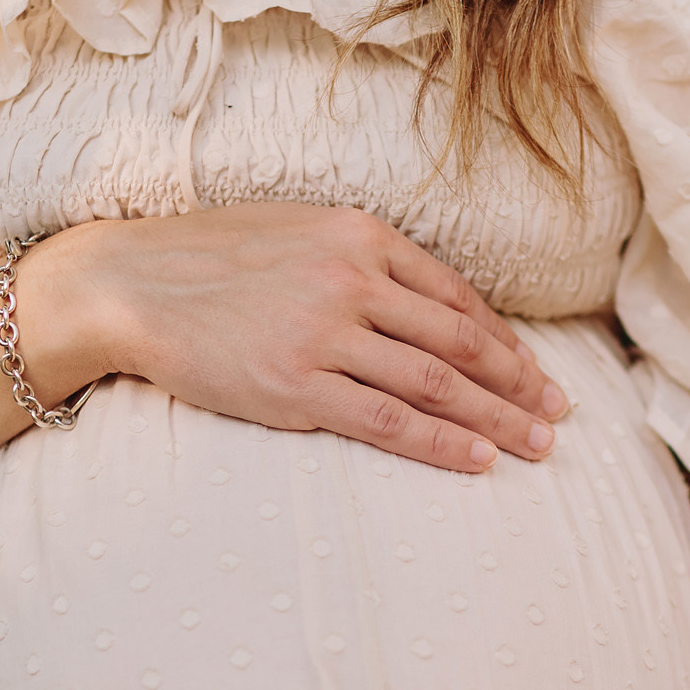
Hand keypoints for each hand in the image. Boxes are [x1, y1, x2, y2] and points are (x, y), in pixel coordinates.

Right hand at [22, 204, 568, 473]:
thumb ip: (358, 257)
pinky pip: (387, 419)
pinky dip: (440, 441)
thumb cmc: (208, 259)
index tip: (534, 371)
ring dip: (496, 417)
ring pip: (435, 382)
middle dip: (518, 382)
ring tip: (535, 446)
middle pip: (459, 340)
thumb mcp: (295, 230)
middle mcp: (352, 280)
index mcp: (359, 236)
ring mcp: (325, 334)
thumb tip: (420, 300)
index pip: (453, 294)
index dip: (502, 339)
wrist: (130, 284)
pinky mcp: (296, 386)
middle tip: (559, 415)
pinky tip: (477, 459)